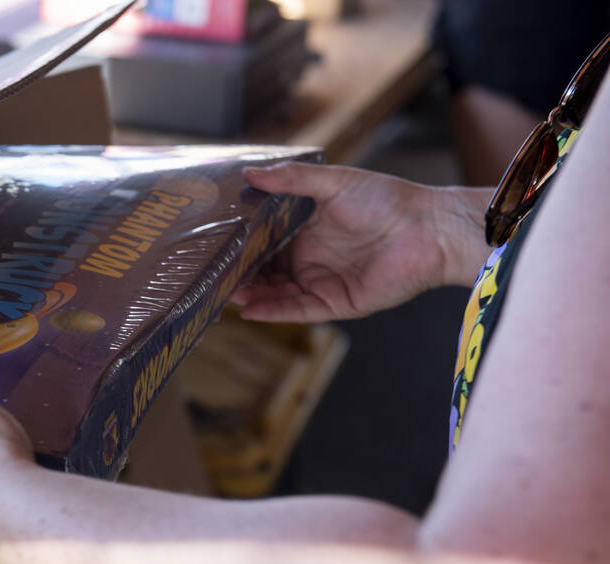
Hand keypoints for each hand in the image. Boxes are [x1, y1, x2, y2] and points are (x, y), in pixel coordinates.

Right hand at [233, 162, 486, 321]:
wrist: (430, 228)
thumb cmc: (387, 200)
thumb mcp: (333, 182)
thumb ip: (292, 179)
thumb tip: (250, 173)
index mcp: (306, 231)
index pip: (265, 243)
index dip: (242, 247)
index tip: (215, 246)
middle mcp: (311, 259)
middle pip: (266, 273)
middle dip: (240, 276)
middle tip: (212, 275)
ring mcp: (322, 283)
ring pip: (277, 294)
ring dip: (253, 296)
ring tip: (226, 294)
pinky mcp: (337, 304)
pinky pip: (299, 310)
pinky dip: (275, 311)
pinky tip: (252, 310)